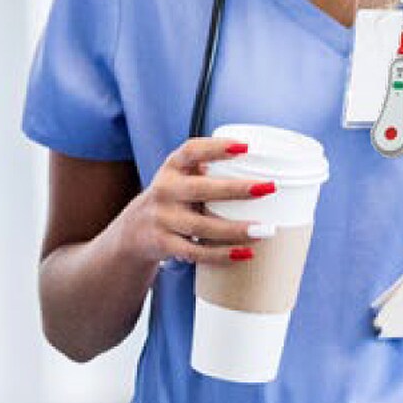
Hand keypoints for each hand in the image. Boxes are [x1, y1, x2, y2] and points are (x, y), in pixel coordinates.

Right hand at [107, 136, 284, 268]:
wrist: (133, 232)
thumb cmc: (172, 200)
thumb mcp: (180, 178)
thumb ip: (208, 172)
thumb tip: (263, 169)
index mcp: (172, 168)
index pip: (191, 151)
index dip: (217, 147)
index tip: (245, 147)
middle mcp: (165, 190)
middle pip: (201, 189)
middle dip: (236, 189)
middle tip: (268, 188)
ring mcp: (162, 218)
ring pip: (202, 226)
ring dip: (235, 229)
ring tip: (265, 230)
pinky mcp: (163, 244)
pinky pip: (196, 252)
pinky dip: (221, 254)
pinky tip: (245, 253)